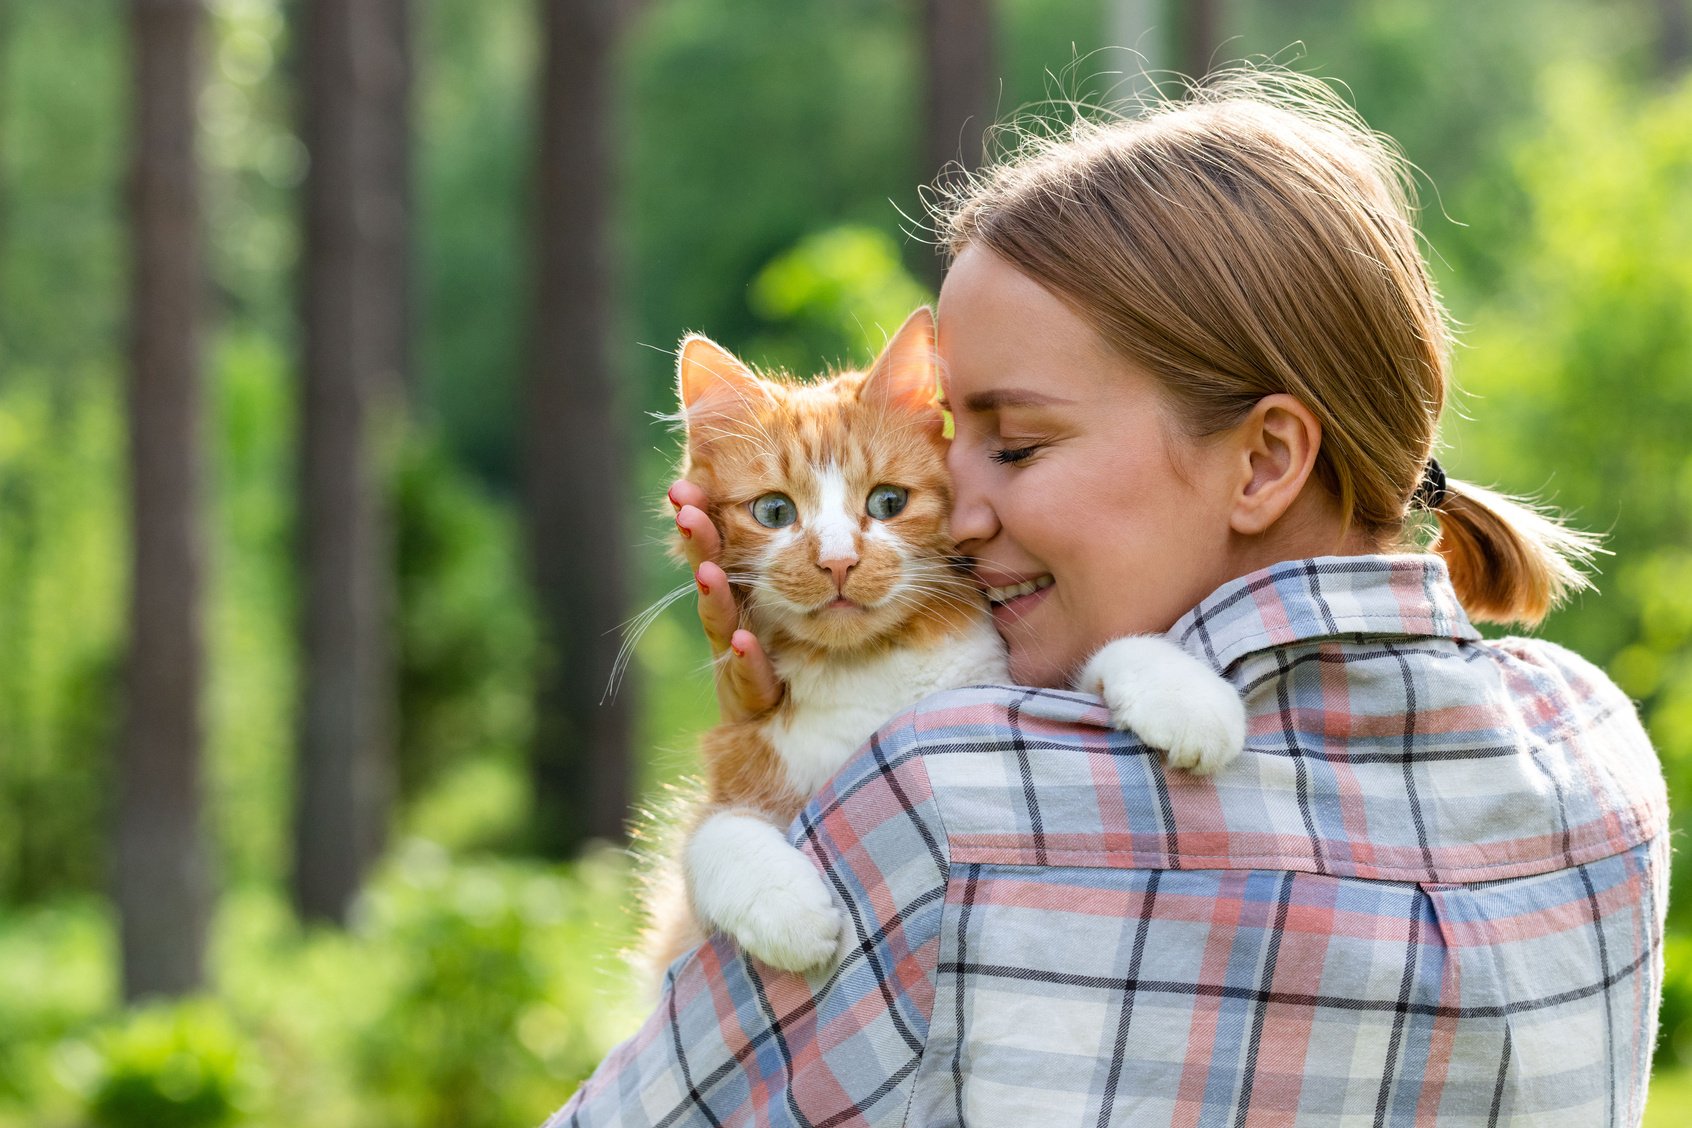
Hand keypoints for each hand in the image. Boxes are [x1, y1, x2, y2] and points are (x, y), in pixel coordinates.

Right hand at [669, 479, 783, 721]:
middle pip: (709, 577)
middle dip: (698, 543)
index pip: (717, 546)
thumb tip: (766, 498)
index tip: (683, 486)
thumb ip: (785, 559)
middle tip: (684, 509)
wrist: (783, 732)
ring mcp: (735, 660)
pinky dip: (746, 658)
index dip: (701, 515)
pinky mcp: (751, 698)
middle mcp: (730, 622)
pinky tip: (744, 640)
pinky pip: (750, 677)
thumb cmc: (785, 658)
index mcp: (739, 593)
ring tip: (707, 569)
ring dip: (714, 595)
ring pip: (720, 623)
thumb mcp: (787, 603)